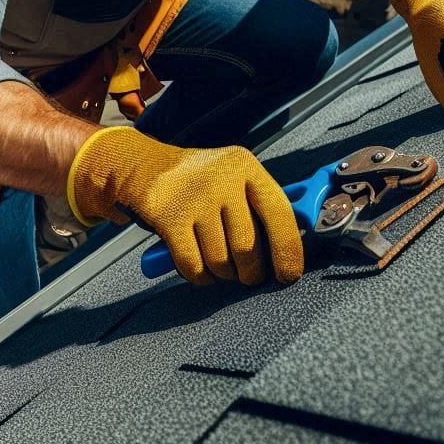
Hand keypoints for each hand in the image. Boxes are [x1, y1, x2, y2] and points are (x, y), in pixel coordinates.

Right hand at [67, 126, 303, 285]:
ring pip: (220, 261)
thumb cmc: (202, 181)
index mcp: (246, 166)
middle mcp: (222, 178)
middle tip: (246, 272)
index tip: (288, 274)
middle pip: (248, 247)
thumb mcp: (236, 178)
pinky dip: (199, 276)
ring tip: (218, 262)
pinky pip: (194, 267)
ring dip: (222, 274)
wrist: (147, 167)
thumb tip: (297, 247)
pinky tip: (199, 266)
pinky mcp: (168, 216)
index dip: (288, 250)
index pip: (280, 213)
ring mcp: (194, 196)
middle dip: (249, 271)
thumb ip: (264, 207)